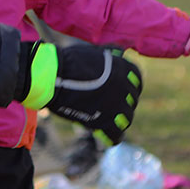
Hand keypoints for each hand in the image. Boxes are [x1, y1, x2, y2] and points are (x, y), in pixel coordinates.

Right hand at [17, 42, 140, 145]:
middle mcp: (125, 87)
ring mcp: (117, 105)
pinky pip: (116, 134)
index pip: (137, 80)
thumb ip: (109, 56)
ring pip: (126, 118)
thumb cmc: (68, 61)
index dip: (128, 85)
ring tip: (106, 119)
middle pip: (131, 100)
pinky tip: (106, 137)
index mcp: (124, 68)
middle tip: (107, 103)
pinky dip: (112, 137)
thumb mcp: (93, 52)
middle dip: (122, 102)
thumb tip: (118, 53)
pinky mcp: (105, 121)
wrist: (52, 76)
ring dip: (118, 119)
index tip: (119, 88)